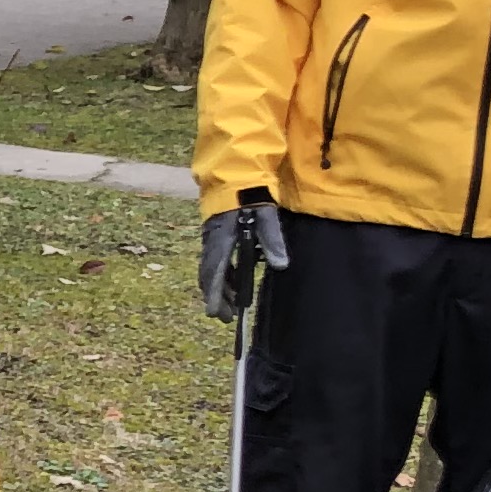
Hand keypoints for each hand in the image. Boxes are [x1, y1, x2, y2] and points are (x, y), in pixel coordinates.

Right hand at [197, 191, 286, 319]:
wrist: (237, 173)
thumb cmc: (251, 194)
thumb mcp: (266, 216)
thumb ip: (273, 240)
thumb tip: (280, 265)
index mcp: (221, 239)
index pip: (213, 272)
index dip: (214, 295)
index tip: (215, 314)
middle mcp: (211, 242)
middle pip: (209, 276)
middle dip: (217, 298)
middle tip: (226, 318)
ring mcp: (212, 239)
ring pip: (212, 270)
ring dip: (221, 289)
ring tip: (235, 305)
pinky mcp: (216, 236)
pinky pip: (216, 262)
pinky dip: (224, 276)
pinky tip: (236, 283)